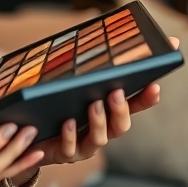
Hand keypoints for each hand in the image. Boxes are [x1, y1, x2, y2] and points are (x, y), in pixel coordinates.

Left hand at [30, 35, 180, 167]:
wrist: (31, 135)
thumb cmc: (54, 104)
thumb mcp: (70, 84)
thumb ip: (84, 68)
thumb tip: (94, 34)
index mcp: (106, 111)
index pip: (133, 105)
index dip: (146, 98)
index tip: (156, 86)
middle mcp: (101, 130)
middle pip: (121, 124)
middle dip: (121, 109)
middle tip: (116, 92)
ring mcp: (84, 144)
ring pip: (100, 138)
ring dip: (99, 121)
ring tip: (94, 104)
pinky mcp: (65, 153)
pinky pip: (71, 148)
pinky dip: (71, 136)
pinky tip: (68, 122)